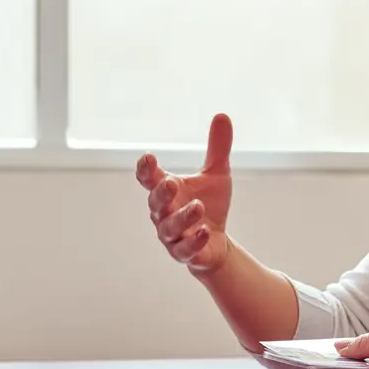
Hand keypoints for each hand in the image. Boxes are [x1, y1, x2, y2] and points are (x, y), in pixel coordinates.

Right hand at [136, 113, 234, 273]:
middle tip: (172, 183)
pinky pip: (185, 250)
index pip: (149, 179)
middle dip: (162, 194)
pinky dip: (193, 241)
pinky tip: (205, 231)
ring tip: (198, 207)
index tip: (148, 158)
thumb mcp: (217, 174)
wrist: (216, 242)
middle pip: (155, 203)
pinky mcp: (185, 254)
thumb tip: (222, 115)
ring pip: (170, 227)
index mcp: (166, 191)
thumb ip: (217, 148)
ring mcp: (172, 236)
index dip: (145, 170)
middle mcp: (163, 213)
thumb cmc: (208, 205)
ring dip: (182, 217)